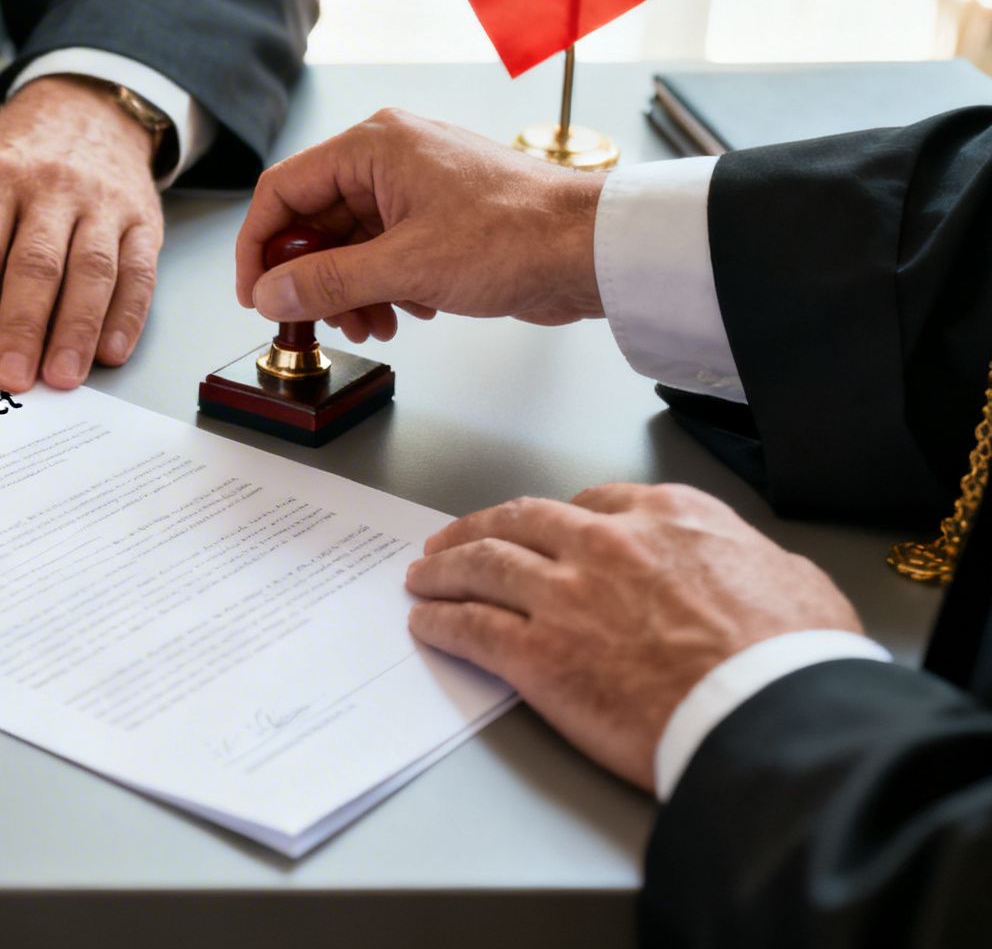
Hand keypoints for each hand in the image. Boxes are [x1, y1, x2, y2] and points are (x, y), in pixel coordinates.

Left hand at [0, 75, 162, 391]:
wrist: (85, 108)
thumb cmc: (7, 157)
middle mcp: (50, 188)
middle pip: (37, 265)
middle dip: (22, 327)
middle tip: (10, 379)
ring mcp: (101, 203)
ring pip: (92, 271)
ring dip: (77, 329)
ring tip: (61, 377)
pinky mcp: (140, 220)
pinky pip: (138, 271)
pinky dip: (127, 315)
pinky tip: (109, 351)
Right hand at [232, 108, 606, 343]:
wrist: (594, 250)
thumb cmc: (520, 234)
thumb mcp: (406, 266)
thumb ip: (328, 282)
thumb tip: (271, 293)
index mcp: (374, 146)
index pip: (283, 191)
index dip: (260, 246)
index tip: (255, 294)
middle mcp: (389, 160)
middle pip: (315, 222)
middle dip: (313, 279)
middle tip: (315, 320)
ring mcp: (415, 190)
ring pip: (350, 245)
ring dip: (350, 292)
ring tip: (370, 325)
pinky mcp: (438, 221)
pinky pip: (384, 255)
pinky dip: (383, 289)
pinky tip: (405, 314)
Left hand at [405, 483, 861, 790]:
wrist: (769, 713)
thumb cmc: (792, 658)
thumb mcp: (790, 580)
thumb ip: (744, 560)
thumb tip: (745, 571)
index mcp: (667, 518)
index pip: (594, 502)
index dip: (557, 517)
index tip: (539, 527)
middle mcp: (606, 545)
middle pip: (521, 522)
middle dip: (480, 529)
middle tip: (452, 541)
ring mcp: (565, 597)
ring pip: (483, 565)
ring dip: (445, 569)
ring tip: (424, 576)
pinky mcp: (537, 654)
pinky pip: (471, 628)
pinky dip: (442, 621)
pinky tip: (428, 623)